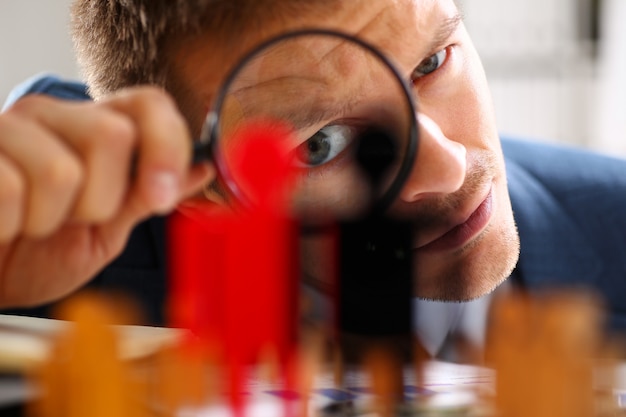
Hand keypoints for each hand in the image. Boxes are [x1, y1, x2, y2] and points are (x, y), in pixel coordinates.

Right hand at [0, 87, 213, 307]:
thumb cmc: (40, 255)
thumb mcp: (105, 230)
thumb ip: (146, 196)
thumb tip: (203, 168)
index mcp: (95, 129)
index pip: (150, 104)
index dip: (167, 146)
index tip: (162, 196)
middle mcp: (53, 117)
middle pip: (113, 134)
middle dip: (103, 200)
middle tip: (75, 219)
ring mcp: (7, 129)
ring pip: (62, 171)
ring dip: (50, 220)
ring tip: (33, 223)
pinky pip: (10, 189)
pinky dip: (11, 224)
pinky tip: (4, 223)